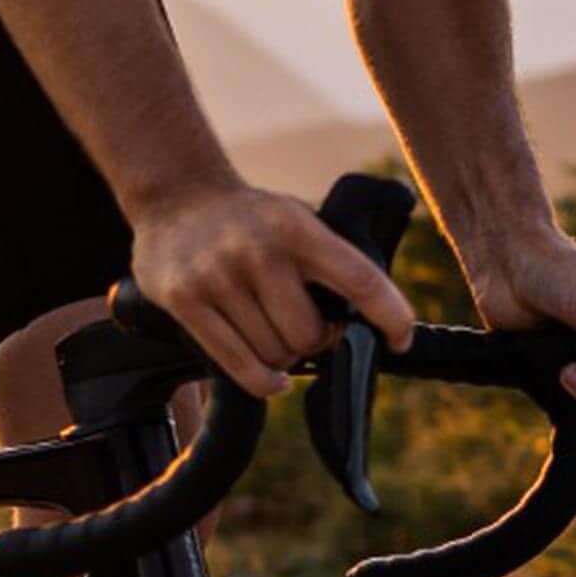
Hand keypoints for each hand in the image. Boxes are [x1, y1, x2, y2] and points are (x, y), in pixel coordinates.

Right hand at [128, 177, 417, 396]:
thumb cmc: (250, 221)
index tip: (400, 340)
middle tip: (308, 329)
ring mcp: (218, 276)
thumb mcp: (294, 219)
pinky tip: (273, 378)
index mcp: (297, 228)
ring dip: (283, 358)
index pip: (360, 279)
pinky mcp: (185, 301)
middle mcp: (258, 251)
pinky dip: (264, 381)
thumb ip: (327, 262)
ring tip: (273, 334)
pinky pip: (240, 366)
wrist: (175, 194)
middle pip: (309, 334)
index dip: (391, 316)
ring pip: (275, 354)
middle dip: (316, 342)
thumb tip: (366, 325)